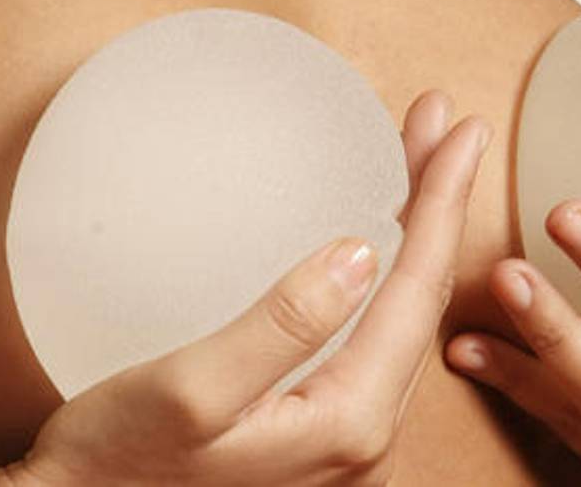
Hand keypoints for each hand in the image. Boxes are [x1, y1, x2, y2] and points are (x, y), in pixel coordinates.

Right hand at [0, 91, 489, 486]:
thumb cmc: (119, 462)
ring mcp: (348, 440)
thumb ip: (283, 326)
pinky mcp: (321, 431)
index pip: (417, 292)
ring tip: (419, 163)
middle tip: (445, 128)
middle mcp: (366, 439)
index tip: (461, 132)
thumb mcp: (191, 390)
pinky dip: (385, 275)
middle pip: (422, 299)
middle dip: (438, 206)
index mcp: (350, 422)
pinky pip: (374, 337)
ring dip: (416, 235)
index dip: (442, 203)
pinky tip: (377, 240)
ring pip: (403, 316)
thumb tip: (361, 253)